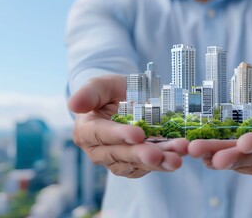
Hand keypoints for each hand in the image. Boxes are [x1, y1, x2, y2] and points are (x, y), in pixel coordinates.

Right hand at [68, 75, 188, 177]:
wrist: (130, 100)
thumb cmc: (113, 91)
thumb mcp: (103, 85)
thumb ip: (90, 92)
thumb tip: (73, 105)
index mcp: (86, 130)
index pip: (100, 134)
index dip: (118, 135)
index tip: (138, 134)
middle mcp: (100, 151)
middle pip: (120, 155)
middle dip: (140, 155)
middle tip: (158, 155)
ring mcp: (119, 160)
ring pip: (138, 164)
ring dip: (158, 163)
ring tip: (176, 159)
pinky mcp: (136, 165)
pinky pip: (150, 166)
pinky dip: (165, 162)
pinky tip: (178, 156)